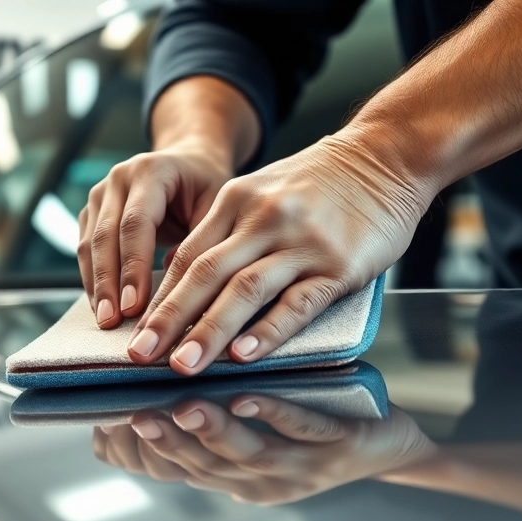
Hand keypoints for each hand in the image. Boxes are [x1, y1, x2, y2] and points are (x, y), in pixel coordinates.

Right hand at [77, 142, 234, 328]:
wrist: (190, 164)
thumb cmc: (207, 188)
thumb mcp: (216, 208)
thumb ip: (199, 244)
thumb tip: (179, 294)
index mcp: (151, 171)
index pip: (135, 223)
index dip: (133, 267)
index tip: (134, 306)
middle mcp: (119, 179)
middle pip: (105, 236)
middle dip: (108, 283)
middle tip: (112, 321)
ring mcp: (100, 194)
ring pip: (89, 245)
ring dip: (96, 285)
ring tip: (105, 320)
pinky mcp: (92, 213)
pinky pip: (86, 250)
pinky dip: (93, 279)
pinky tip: (102, 306)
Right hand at [94, 395, 436, 504]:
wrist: (392, 449)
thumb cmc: (313, 428)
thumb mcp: (255, 433)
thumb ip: (207, 421)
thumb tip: (146, 392)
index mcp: (238, 481)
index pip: (179, 471)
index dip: (145, 452)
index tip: (109, 425)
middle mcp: (264, 483)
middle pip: (207, 466)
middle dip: (170, 443)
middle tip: (136, 418)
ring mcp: (302, 469)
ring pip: (249, 453)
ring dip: (214, 431)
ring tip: (184, 408)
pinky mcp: (339, 448)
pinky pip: (301, 429)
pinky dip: (273, 414)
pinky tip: (249, 396)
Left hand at [125, 135, 429, 374]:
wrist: (387, 154)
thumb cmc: (321, 182)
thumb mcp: (262, 190)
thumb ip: (227, 231)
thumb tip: (186, 281)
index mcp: (234, 202)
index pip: (185, 257)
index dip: (157, 299)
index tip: (135, 333)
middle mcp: (262, 220)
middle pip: (203, 275)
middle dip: (168, 320)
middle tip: (140, 356)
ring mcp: (301, 243)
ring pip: (244, 291)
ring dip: (209, 332)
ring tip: (183, 365)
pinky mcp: (338, 265)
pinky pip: (296, 303)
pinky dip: (267, 331)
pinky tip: (245, 355)